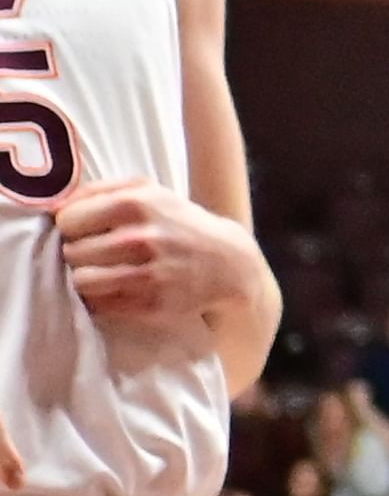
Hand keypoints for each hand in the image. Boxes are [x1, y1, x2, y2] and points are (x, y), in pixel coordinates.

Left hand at [56, 181, 250, 327]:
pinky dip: (104, 298)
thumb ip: (101, 190)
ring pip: (81, 281)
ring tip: (106, 271)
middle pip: (72, 252)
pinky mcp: (150, 304)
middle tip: (102, 252)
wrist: (228, 263)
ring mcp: (147, 273)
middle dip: (82, 253)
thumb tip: (54, 205)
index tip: (88, 229)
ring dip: (88, 278)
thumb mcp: (150, 191)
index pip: (68, 219)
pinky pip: (99, 305)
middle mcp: (141, 237)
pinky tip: (120, 288)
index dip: (74, 225)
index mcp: (138, 203)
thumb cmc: (179, 223)